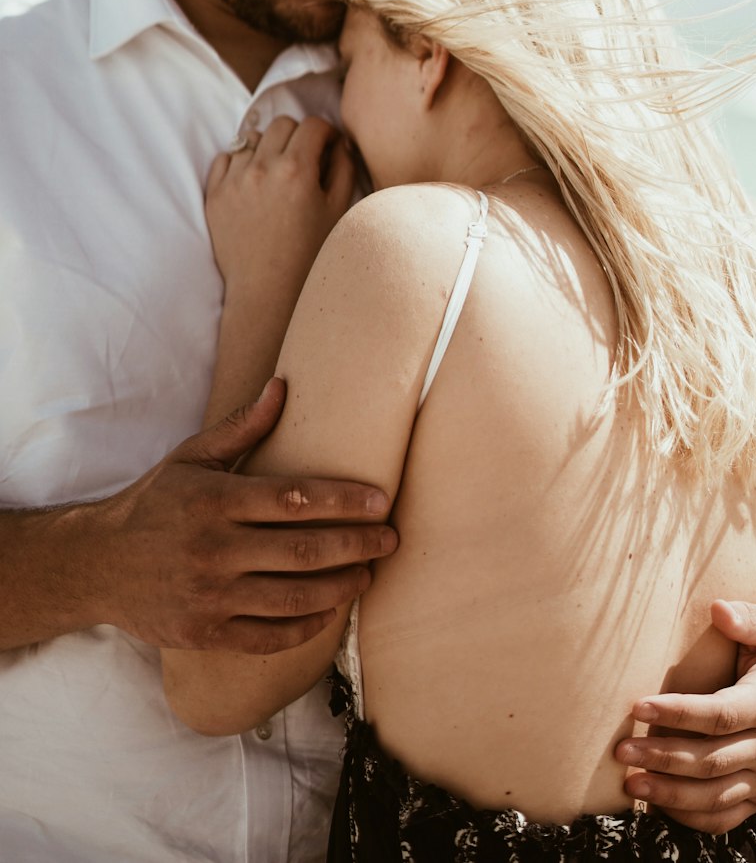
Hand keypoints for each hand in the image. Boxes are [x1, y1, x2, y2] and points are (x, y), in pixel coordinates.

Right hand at [89, 379, 396, 652]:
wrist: (96, 565)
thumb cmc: (154, 503)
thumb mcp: (191, 458)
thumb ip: (242, 428)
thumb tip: (283, 387)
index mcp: (215, 501)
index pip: (294, 499)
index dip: (343, 501)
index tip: (380, 502)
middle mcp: (213, 549)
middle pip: (303, 551)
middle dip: (356, 545)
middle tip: (391, 539)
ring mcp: (208, 596)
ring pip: (293, 597)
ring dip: (341, 587)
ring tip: (368, 573)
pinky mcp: (204, 634)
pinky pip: (268, 636)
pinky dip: (306, 626)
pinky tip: (330, 611)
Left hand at [206, 116, 354, 303]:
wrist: (267, 291)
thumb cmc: (309, 254)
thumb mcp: (338, 211)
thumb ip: (344, 168)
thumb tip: (339, 144)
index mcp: (297, 170)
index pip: (312, 125)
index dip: (326, 132)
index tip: (328, 145)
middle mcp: (262, 169)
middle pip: (282, 124)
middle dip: (299, 135)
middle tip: (305, 158)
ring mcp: (234, 180)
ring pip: (253, 138)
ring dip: (269, 148)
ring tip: (278, 173)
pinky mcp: (215, 194)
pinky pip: (226, 157)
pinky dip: (241, 162)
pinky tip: (254, 181)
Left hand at [616, 599, 755, 832]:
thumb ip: (750, 617)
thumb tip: (719, 609)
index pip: (720, 714)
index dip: (679, 714)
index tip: (639, 706)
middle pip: (712, 760)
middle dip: (663, 757)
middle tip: (621, 751)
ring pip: (716, 795)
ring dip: (671, 794)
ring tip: (630, 782)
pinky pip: (727, 818)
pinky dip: (692, 818)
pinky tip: (659, 805)